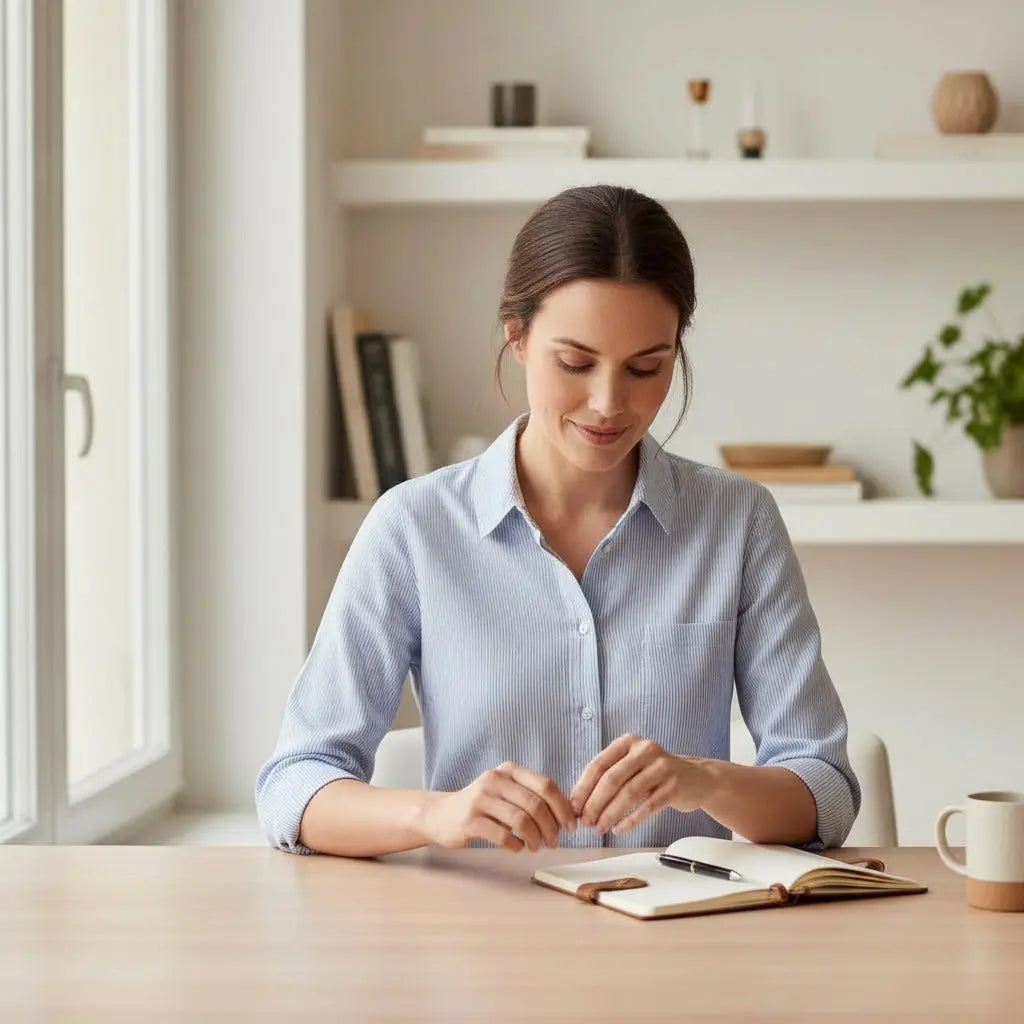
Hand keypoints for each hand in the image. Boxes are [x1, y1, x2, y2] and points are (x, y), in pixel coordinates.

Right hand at [420, 762, 576, 852]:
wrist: (440, 814)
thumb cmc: (482, 806)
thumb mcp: (505, 792)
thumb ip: (531, 796)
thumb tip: (568, 813)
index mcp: (508, 770)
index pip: (546, 785)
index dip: (563, 808)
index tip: (571, 826)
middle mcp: (495, 780)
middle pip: (536, 804)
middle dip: (551, 827)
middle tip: (554, 842)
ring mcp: (480, 799)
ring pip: (521, 820)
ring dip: (535, 838)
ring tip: (536, 847)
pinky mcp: (470, 820)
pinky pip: (502, 835)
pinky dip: (516, 845)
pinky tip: (517, 848)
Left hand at [569, 734, 712, 836]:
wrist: (697, 779)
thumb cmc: (655, 775)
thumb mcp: (632, 766)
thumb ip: (608, 778)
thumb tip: (578, 803)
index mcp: (628, 742)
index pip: (598, 764)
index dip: (583, 788)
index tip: (573, 807)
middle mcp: (645, 750)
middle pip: (612, 779)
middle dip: (595, 803)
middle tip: (585, 822)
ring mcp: (662, 767)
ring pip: (629, 794)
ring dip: (610, 814)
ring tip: (599, 828)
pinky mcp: (674, 786)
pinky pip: (647, 807)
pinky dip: (630, 821)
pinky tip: (619, 829)